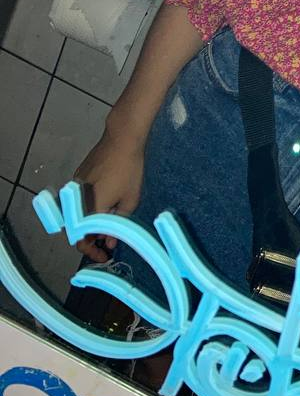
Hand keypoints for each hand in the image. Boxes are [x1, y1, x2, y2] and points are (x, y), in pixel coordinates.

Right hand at [72, 128, 144, 262]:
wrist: (121, 139)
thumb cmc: (129, 169)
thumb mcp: (130, 199)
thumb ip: (118, 223)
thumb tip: (109, 241)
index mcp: (89, 209)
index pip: (81, 239)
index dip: (90, 251)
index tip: (102, 256)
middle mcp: (75, 200)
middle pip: (74, 229)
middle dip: (88, 240)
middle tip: (104, 245)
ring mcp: (73, 188)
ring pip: (75, 216)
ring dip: (87, 226)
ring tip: (105, 230)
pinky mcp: (76, 178)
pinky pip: (77, 201)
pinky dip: (86, 211)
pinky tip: (101, 211)